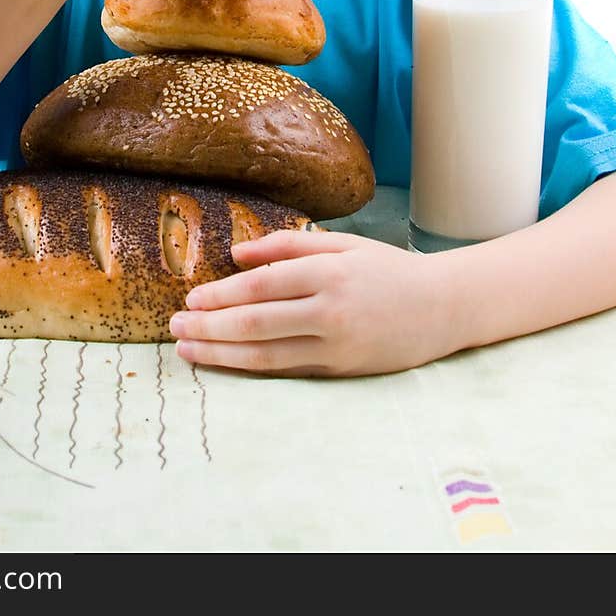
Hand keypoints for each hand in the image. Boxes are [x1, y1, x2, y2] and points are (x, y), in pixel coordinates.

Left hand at [170, 228, 456, 376]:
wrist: (441, 308)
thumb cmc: (386, 269)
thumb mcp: (341, 244)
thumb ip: (288, 245)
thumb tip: (237, 255)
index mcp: (327, 272)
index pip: (260, 286)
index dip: (220, 294)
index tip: (190, 297)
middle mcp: (329, 311)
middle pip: (254, 323)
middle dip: (208, 326)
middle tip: (174, 325)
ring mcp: (335, 346)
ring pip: (265, 354)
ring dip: (219, 353)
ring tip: (186, 349)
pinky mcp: (340, 371)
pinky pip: (285, 371)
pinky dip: (249, 368)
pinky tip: (224, 363)